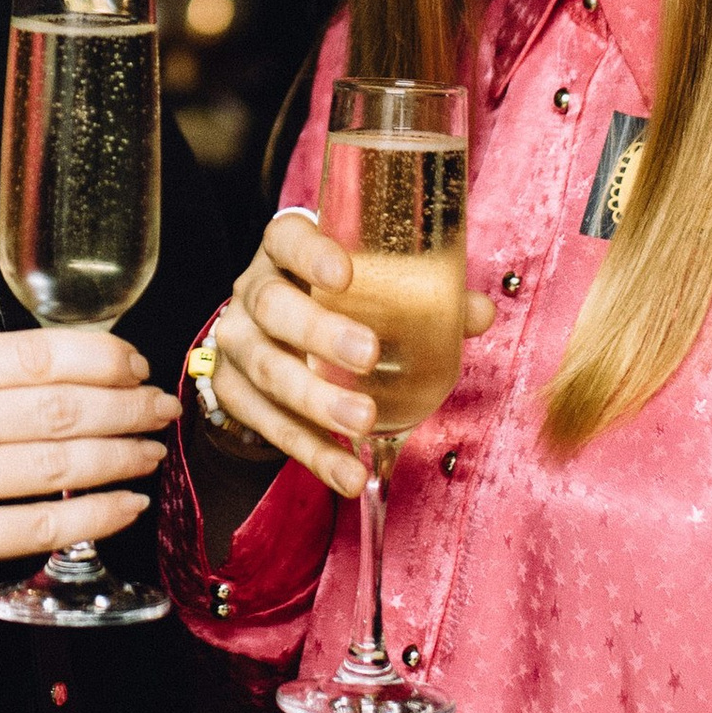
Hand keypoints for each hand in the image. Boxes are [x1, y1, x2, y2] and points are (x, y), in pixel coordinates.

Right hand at [0, 330, 179, 633]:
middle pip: (54, 406)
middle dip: (125, 405)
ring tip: (150, 452)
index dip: (100, 358)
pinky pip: (43, 525)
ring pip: (56, 463)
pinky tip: (125, 505)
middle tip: (160, 409)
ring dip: (120, 457)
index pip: (30, 354)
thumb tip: (84, 371)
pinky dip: (97, 514)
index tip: (136, 366)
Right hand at [204, 211, 492, 499]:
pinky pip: (269, 425)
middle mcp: (253, 291)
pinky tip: (346, 473)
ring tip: (364, 422)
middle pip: (273, 307)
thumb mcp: (368, 286)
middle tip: (368, 355)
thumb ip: (424, 296)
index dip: (312, 254)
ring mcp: (237, 343)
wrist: (271, 336)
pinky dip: (311, 452)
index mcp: (285, 252)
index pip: (288, 239)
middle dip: (319, 332)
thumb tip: (478, 313)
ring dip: (316, 400)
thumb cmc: (334, 300)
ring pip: (267, 369)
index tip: (345, 274)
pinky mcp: (233, 393)